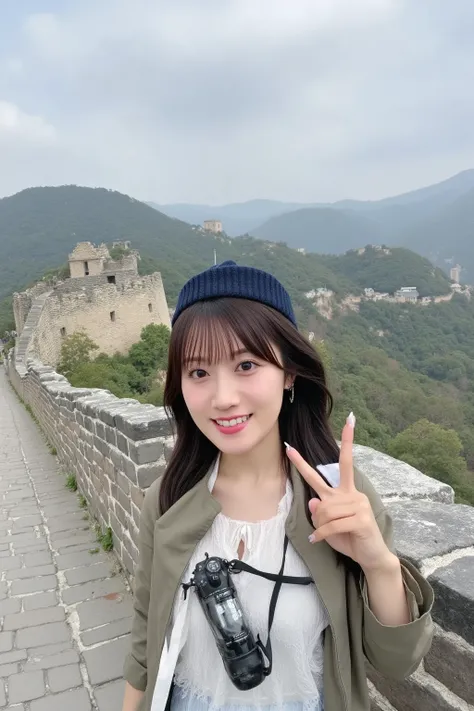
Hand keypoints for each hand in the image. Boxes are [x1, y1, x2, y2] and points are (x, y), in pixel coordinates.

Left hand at [284, 413, 395, 572]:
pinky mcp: (361, 519)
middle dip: (304, 469)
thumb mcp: (329, 526)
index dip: (346, 442)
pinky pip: (330, 525)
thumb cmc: (349, 538)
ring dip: (320, 526)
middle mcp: (352, 494)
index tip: (348, 420)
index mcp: (346, 491)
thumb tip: (314, 501)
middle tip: (290, 453)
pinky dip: (322, 535)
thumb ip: (321, 514)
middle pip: (321, 484)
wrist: (371, 556)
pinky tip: (320, 540)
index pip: (343, 463)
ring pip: (323, 511)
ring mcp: (357, 504)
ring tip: (325, 535)